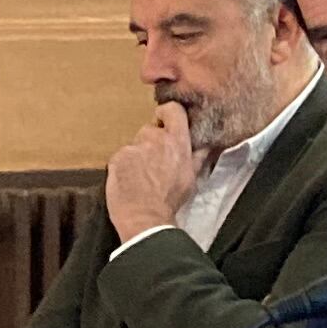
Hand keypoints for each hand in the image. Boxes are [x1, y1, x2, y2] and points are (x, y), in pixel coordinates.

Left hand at [103, 102, 202, 241]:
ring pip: (135, 145)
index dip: (167, 113)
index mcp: (176, 141)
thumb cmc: (171, 200)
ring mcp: (133, 147)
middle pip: (150, 130)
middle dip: (152, 142)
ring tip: (141, 177)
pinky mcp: (117, 157)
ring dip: (138, 156)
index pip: (172, 109)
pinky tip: (129, 182)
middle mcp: (154, 138)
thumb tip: (209, 143)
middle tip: (154, 163)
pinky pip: (121, 157)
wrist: (146, 218)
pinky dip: (124, 167)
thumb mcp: (192, 177)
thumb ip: (199, 156)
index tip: (165, 122)